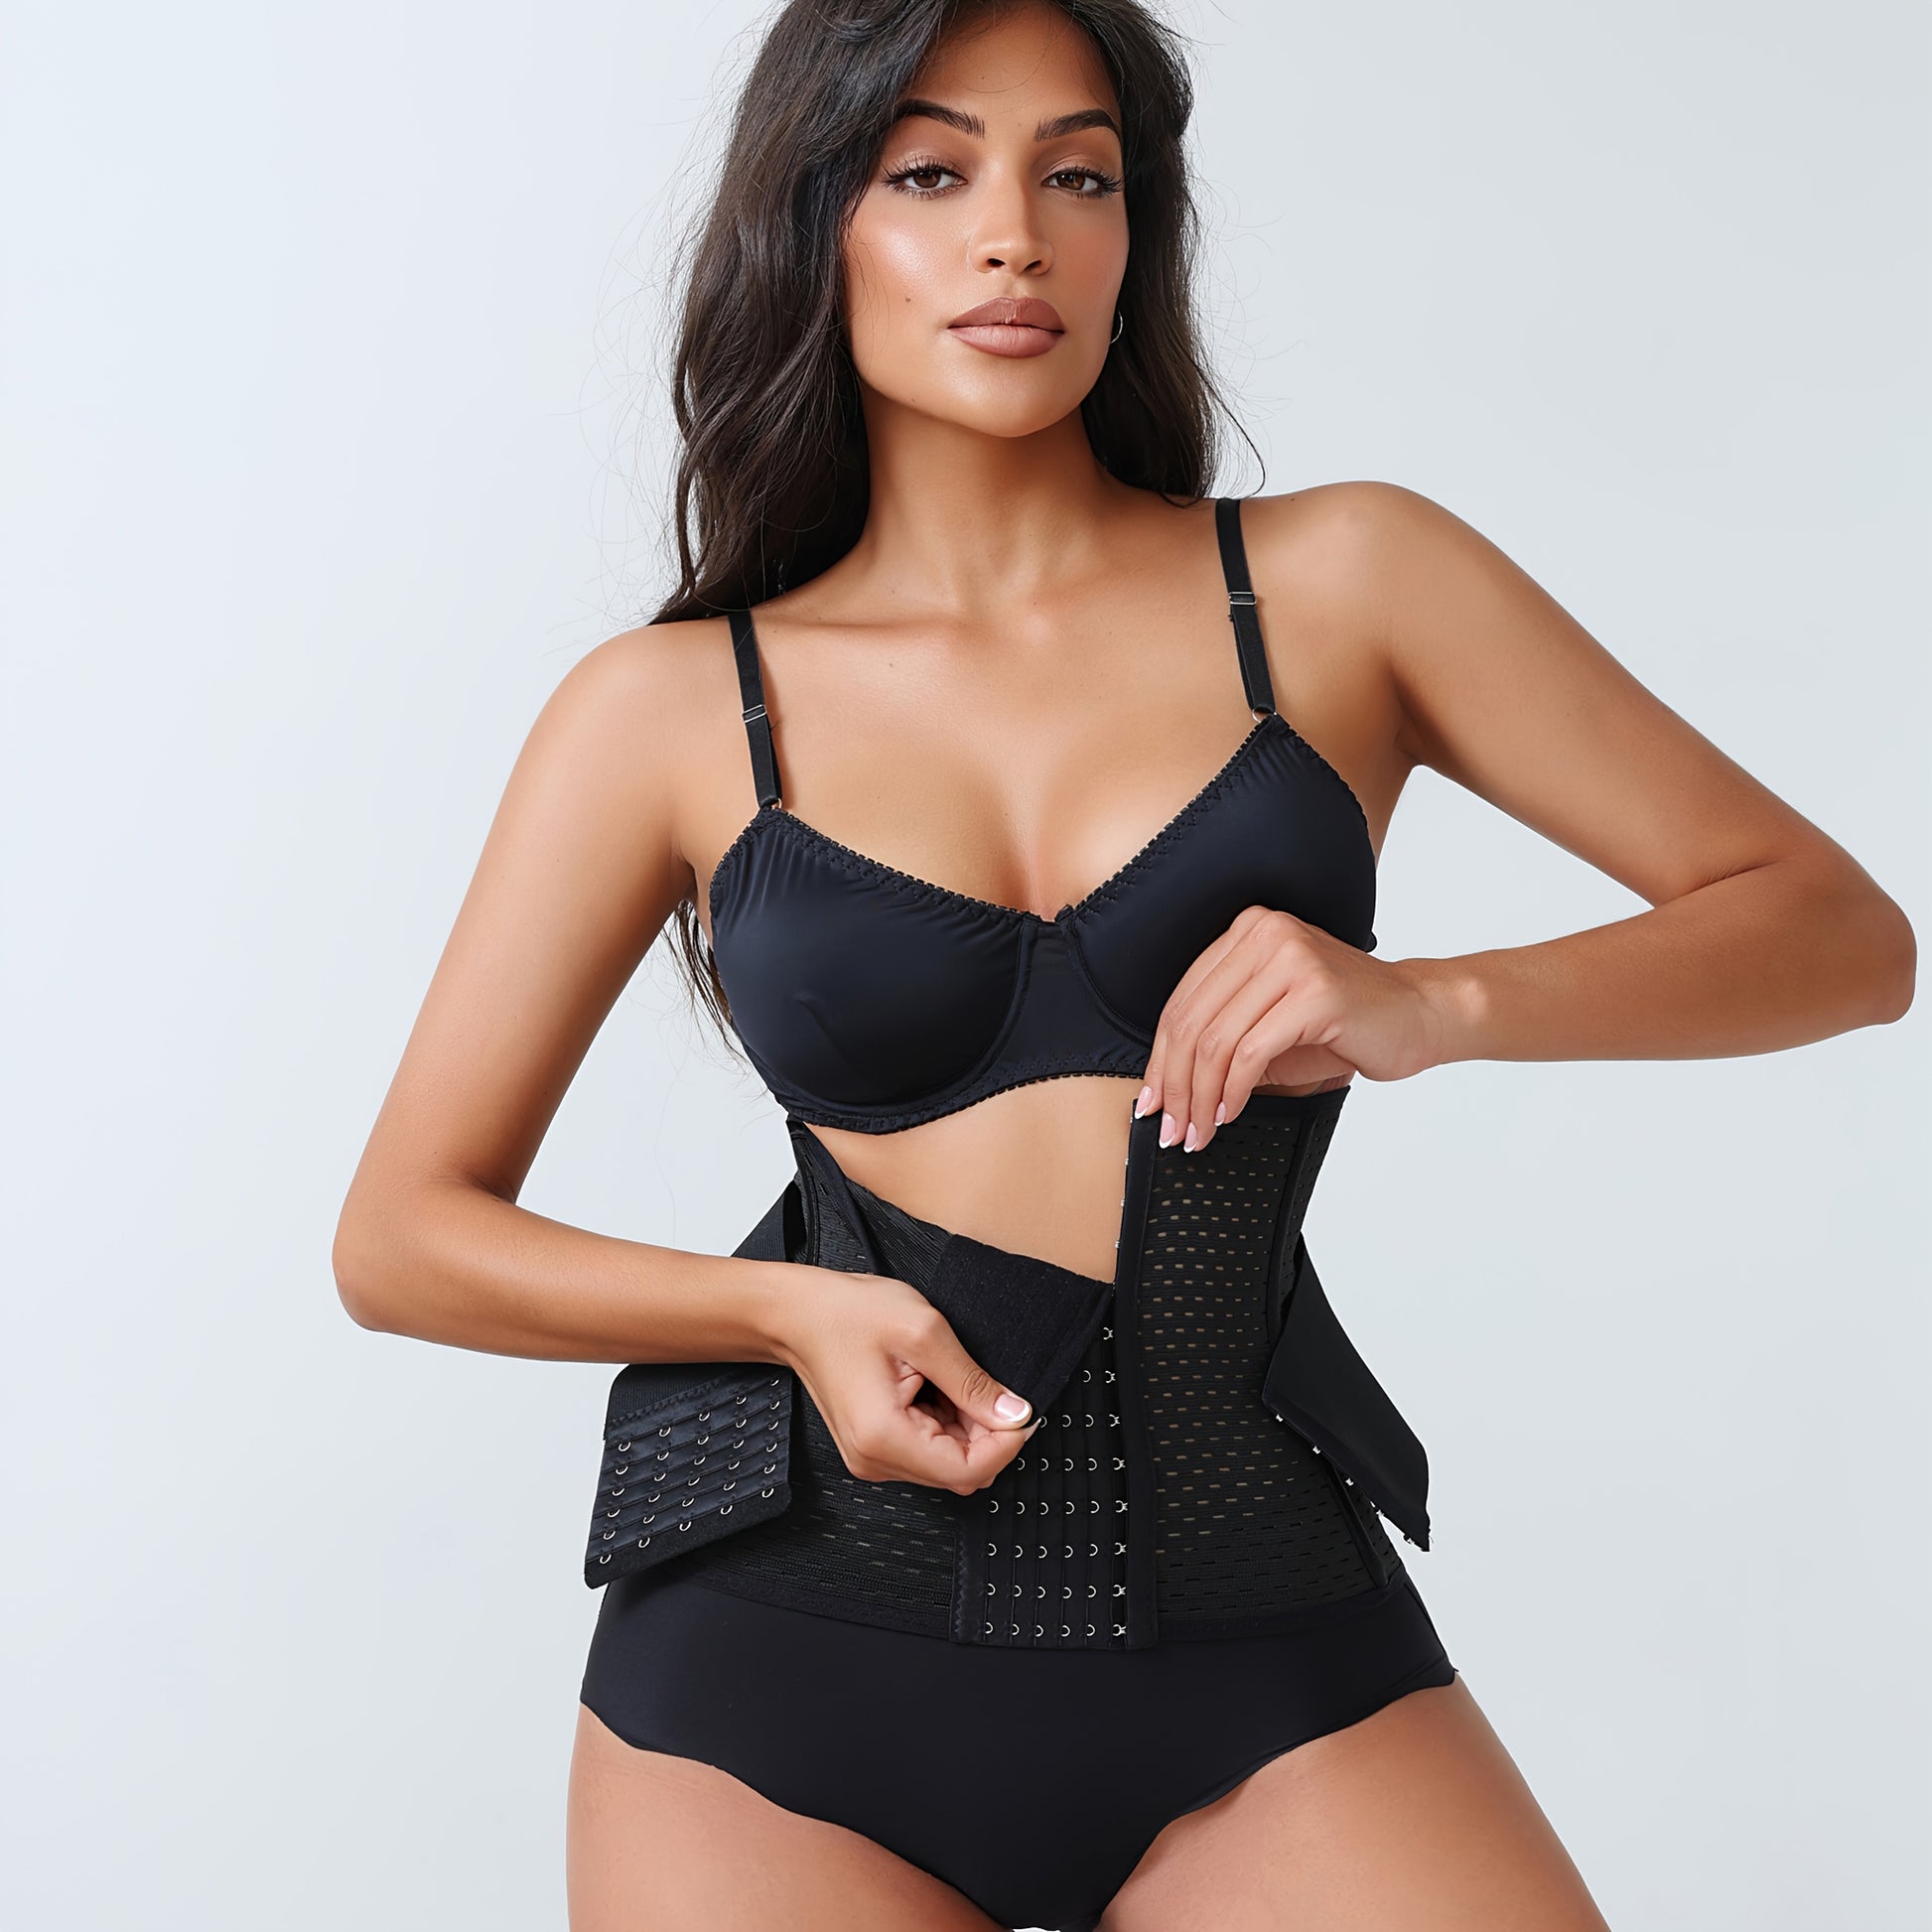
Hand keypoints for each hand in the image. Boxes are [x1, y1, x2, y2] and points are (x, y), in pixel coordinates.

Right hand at [774, 1268, 1044, 1495]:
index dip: (1006, 1445)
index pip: (967, 1471)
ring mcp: (872, 1459)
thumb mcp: (923, 1332)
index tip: (1022, 1410)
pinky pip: (929, 1452)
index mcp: (884, 1437)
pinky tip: (934, 1387)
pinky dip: (947, 1424)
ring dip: (967, 1428)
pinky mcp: (874, 1449)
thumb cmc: (850, 1313)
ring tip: (949, 1377)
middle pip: (960, 1472)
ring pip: (948, 1464)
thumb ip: (973, 1381)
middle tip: (985, 1383)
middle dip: (987, 1434)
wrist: (798, 1315)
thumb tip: (1017, 1415)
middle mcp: (875, 1461)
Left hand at [1136, 905, 1452, 1154]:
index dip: (1159, 1059)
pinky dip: (1234, 1091)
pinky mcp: (1314, 991)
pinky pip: (1251, 1051)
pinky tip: (1230, 1113)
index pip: (1182, 1002)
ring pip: (1216, 1040)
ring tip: (1199, 1130)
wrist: (1421, 1014)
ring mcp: (1290, 958)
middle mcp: (1264, 934)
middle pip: (1191, 1022)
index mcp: (1247, 932)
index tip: (1153, 1102)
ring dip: (1200, 1096)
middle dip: (1174, 1084)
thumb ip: (1223, 1040)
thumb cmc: (1347, 1023)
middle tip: (1172, 1127)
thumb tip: (1170, 1088)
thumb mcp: (1270, 1024)